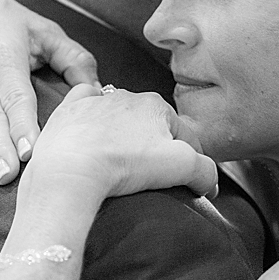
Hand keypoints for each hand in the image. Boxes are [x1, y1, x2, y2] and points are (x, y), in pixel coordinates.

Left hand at [25, 86, 218, 202]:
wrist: (69, 170)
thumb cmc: (124, 164)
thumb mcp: (181, 168)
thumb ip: (205, 171)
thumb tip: (209, 180)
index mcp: (157, 105)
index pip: (184, 135)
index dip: (191, 162)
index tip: (190, 184)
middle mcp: (128, 96)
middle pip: (151, 125)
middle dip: (155, 146)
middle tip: (150, 177)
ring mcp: (96, 101)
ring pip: (119, 115)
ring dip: (123, 134)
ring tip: (119, 162)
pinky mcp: (69, 110)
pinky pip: (85, 105)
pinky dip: (90, 116)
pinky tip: (91, 133)